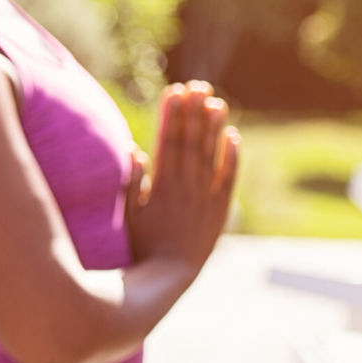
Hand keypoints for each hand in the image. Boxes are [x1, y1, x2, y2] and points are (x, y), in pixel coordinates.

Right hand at [127, 81, 239, 270]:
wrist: (169, 276)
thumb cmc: (140, 245)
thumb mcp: (127, 213)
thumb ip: (132, 181)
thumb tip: (135, 148)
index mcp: (160, 185)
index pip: (167, 140)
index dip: (172, 114)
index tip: (174, 90)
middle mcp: (184, 187)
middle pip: (190, 142)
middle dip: (193, 112)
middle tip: (198, 86)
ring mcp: (204, 198)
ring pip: (210, 155)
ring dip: (213, 127)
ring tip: (217, 101)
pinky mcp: (220, 211)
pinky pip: (228, 180)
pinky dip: (231, 158)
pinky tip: (234, 136)